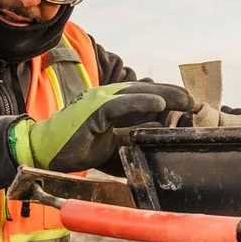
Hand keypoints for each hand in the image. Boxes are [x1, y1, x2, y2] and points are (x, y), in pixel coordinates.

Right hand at [8, 80, 192, 172]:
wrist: (46, 151)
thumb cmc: (78, 148)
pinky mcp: (93, 111)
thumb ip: (135, 138)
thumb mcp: (114, 145)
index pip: (144, 95)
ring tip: (186, 99)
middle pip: (145, 90)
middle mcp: (107, 97)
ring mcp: (99, 101)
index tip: (190, 103)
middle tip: (195, 100)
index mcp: (111, 103)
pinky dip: (141, 102)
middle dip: (172, 94)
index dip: (168, 97)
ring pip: (137, 93)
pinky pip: (121, 104)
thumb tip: (159, 135)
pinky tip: (161, 103)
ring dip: (165, 95)